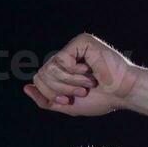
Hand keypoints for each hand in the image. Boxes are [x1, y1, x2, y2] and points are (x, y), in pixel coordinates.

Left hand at [23, 35, 138, 115]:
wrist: (122, 94)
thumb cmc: (101, 99)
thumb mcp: (66, 105)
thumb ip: (45, 99)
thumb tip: (25, 88)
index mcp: (62, 69)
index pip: (38, 80)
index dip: (49, 94)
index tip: (68, 100)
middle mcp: (66, 55)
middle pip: (40, 74)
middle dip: (58, 90)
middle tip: (80, 92)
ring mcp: (73, 47)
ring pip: (49, 69)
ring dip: (67, 83)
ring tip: (86, 84)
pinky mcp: (81, 41)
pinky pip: (61, 61)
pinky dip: (73, 74)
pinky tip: (89, 72)